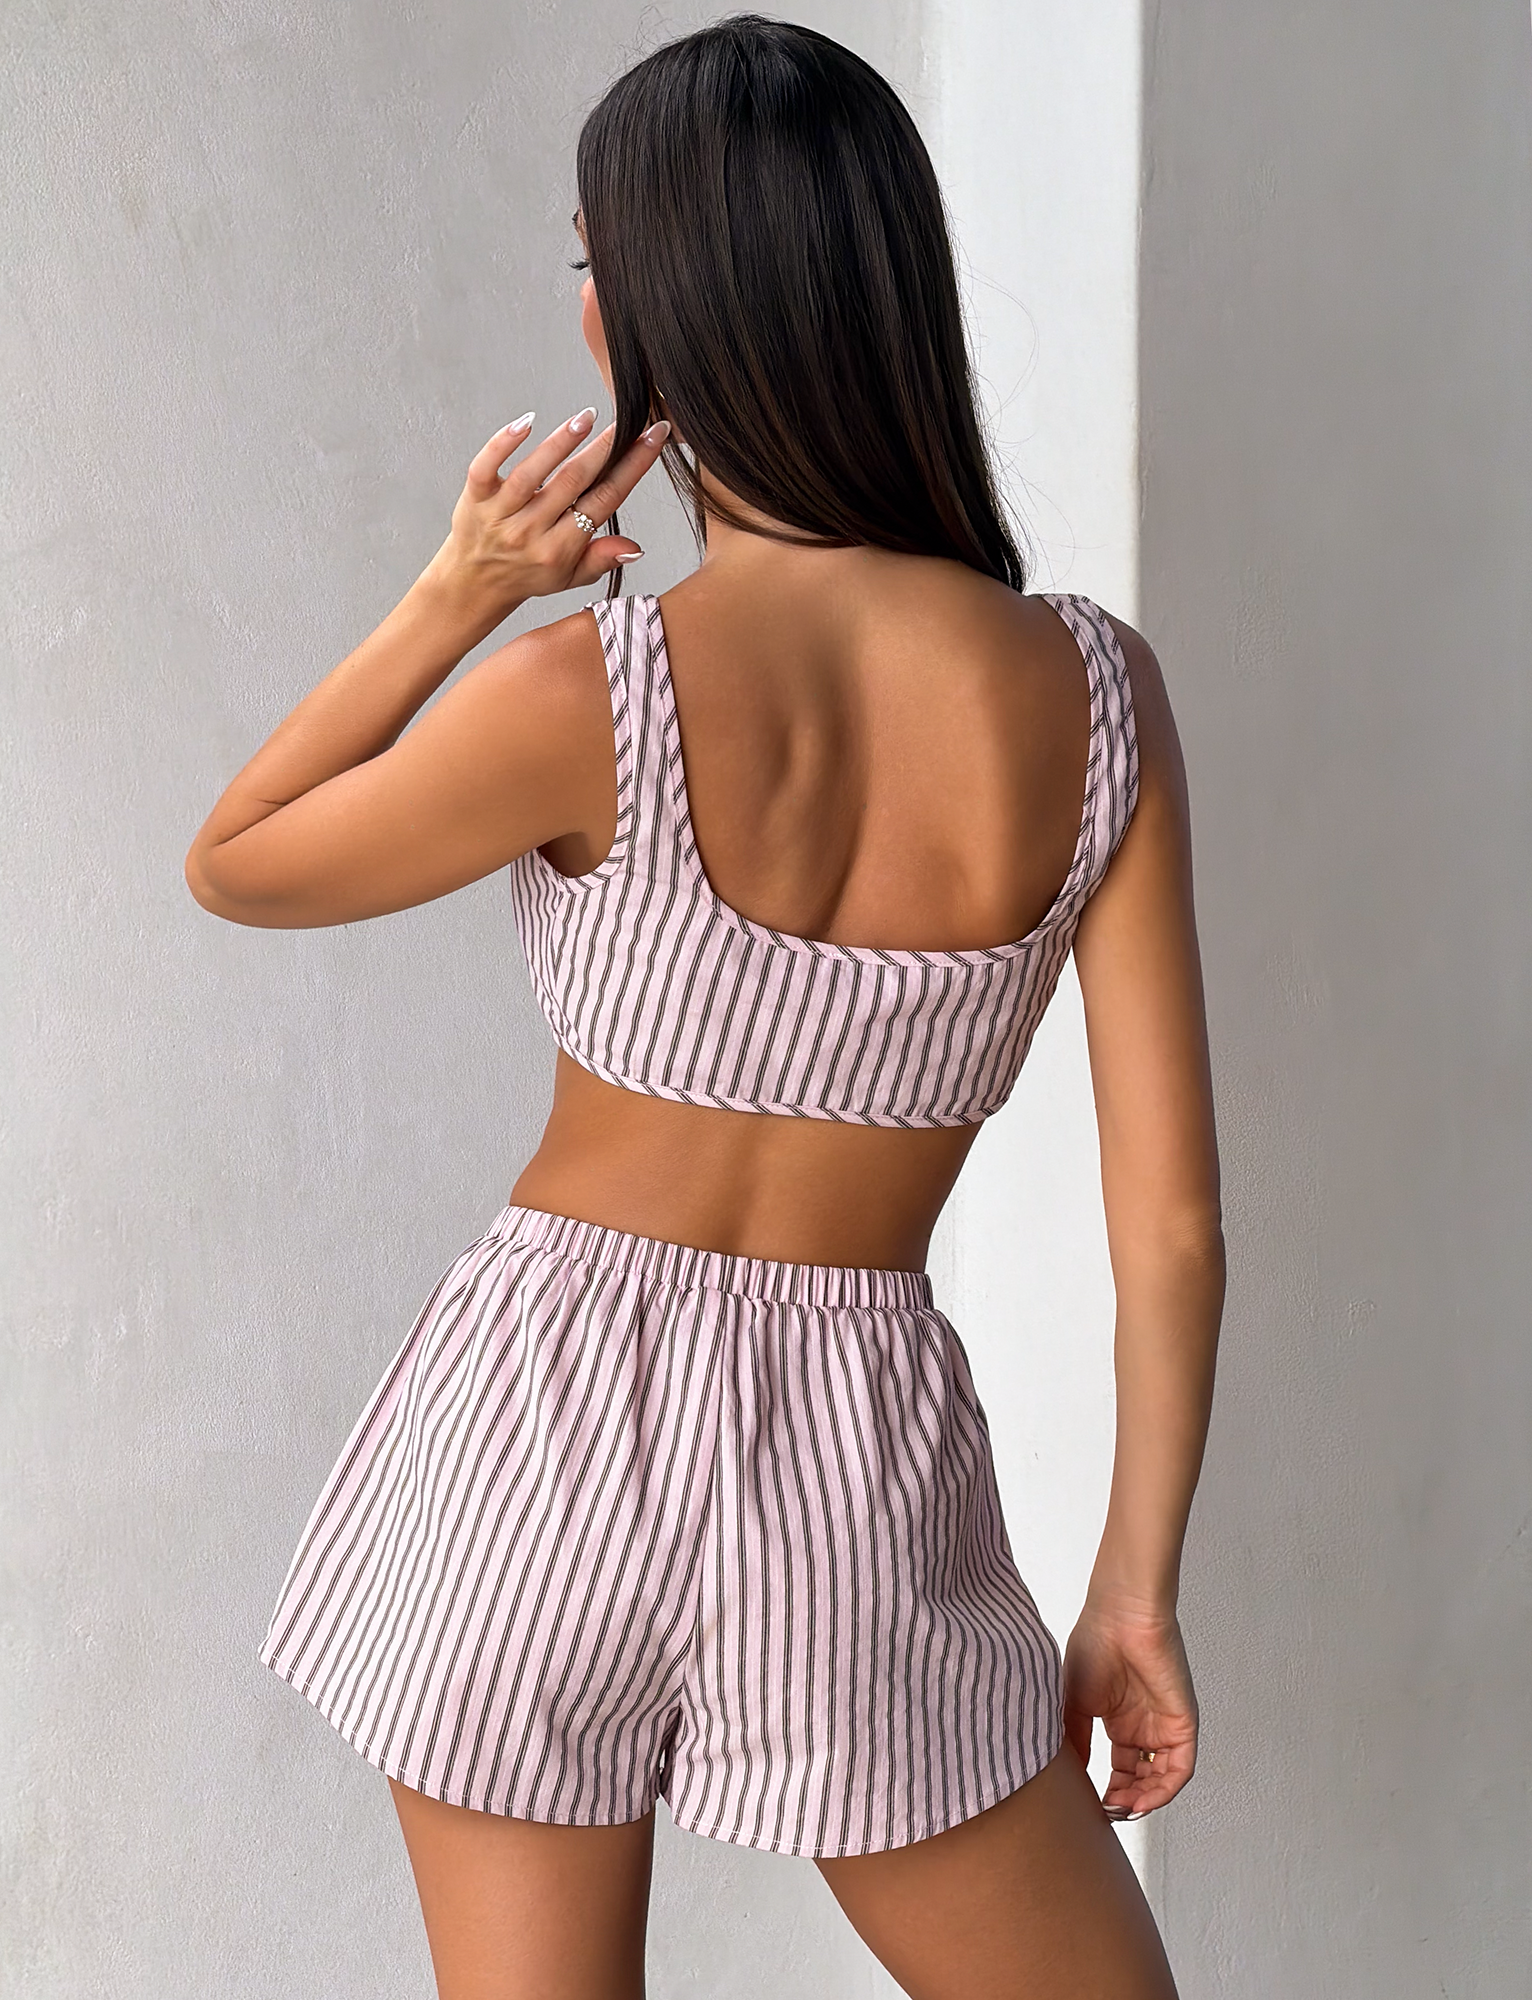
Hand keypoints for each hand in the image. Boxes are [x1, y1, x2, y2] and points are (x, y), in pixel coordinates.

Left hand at [423, 407, 669, 626]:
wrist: (471, 584)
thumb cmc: (525, 575)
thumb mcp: (570, 578)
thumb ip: (601, 559)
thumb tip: (636, 548)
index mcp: (559, 551)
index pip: (603, 502)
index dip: (631, 468)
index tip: (651, 439)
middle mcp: (530, 531)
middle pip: (574, 482)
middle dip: (606, 448)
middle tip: (631, 420)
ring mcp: (500, 513)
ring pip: (533, 471)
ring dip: (562, 441)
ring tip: (588, 417)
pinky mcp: (475, 496)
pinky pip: (486, 465)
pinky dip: (504, 442)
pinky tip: (527, 421)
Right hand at [1061, 1596, 1197, 1819]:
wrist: (1121, 1616)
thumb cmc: (1095, 1643)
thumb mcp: (1074, 1702)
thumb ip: (1075, 1741)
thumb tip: (1071, 1777)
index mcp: (1120, 1720)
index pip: (1121, 1769)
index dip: (1110, 1792)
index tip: (1093, 1807)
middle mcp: (1144, 1726)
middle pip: (1143, 1779)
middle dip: (1127, 1801)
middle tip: (1109, 1813)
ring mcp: (1164, 1725)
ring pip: (1162, 1778)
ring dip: (1145, 1801)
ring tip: (1123, 1810)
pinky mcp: (1182, 1723)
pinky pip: (1180, 1767)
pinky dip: (1164, 1789)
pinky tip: (1142, 1799)